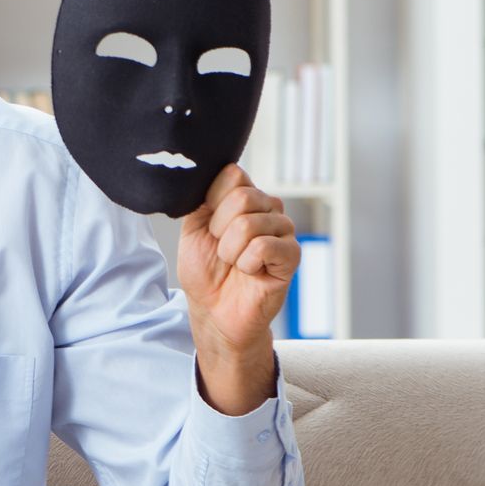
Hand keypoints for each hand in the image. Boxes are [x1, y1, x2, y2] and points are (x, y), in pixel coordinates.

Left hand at [178, 164, 297, 413]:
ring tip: (235, 264)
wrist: (214, 312)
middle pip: (241, 196)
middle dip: (219, 230)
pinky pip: (264, 247)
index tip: (210, 227)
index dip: (213, 202)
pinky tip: (250, 273)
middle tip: (222, 251)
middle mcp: (267, 208)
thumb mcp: (193, 229)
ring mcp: (283, 231)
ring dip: (230, 251)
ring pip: (250, 223)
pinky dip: (247, 264)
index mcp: (245, 198)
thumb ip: (202, 198)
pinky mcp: (292, 255)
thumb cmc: (206, 272)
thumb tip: (211, 172)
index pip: (232, 175)